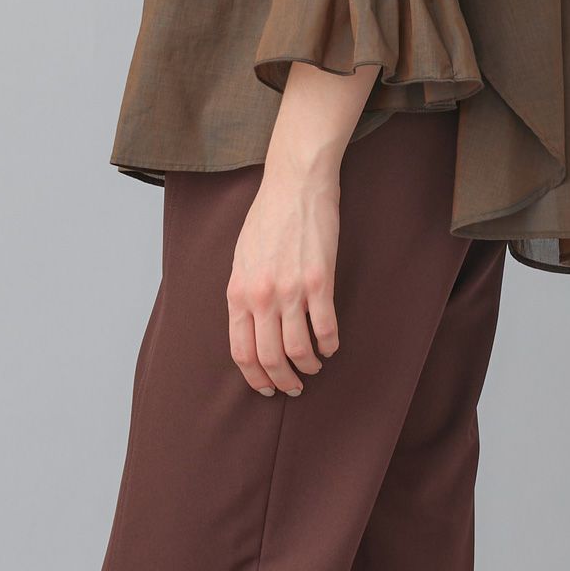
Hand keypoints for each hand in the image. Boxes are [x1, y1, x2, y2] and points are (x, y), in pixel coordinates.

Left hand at [226, 151, 341, 396]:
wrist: (294, 184)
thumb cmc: (268, 217)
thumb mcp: (242, 257)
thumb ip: (244, 293)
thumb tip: (250, 327)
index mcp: (238, 292)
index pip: (241, 351)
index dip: (255, 376)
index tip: (266, 386)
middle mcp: (261, 296)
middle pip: (270, 358)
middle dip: (283, 380)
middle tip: (294, 386)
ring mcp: (291, 290)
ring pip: (299, 350)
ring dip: (309, 366)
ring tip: (315, 365)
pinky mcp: (319, 280)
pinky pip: (326, 328)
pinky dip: (330, 344)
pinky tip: (331, 344)